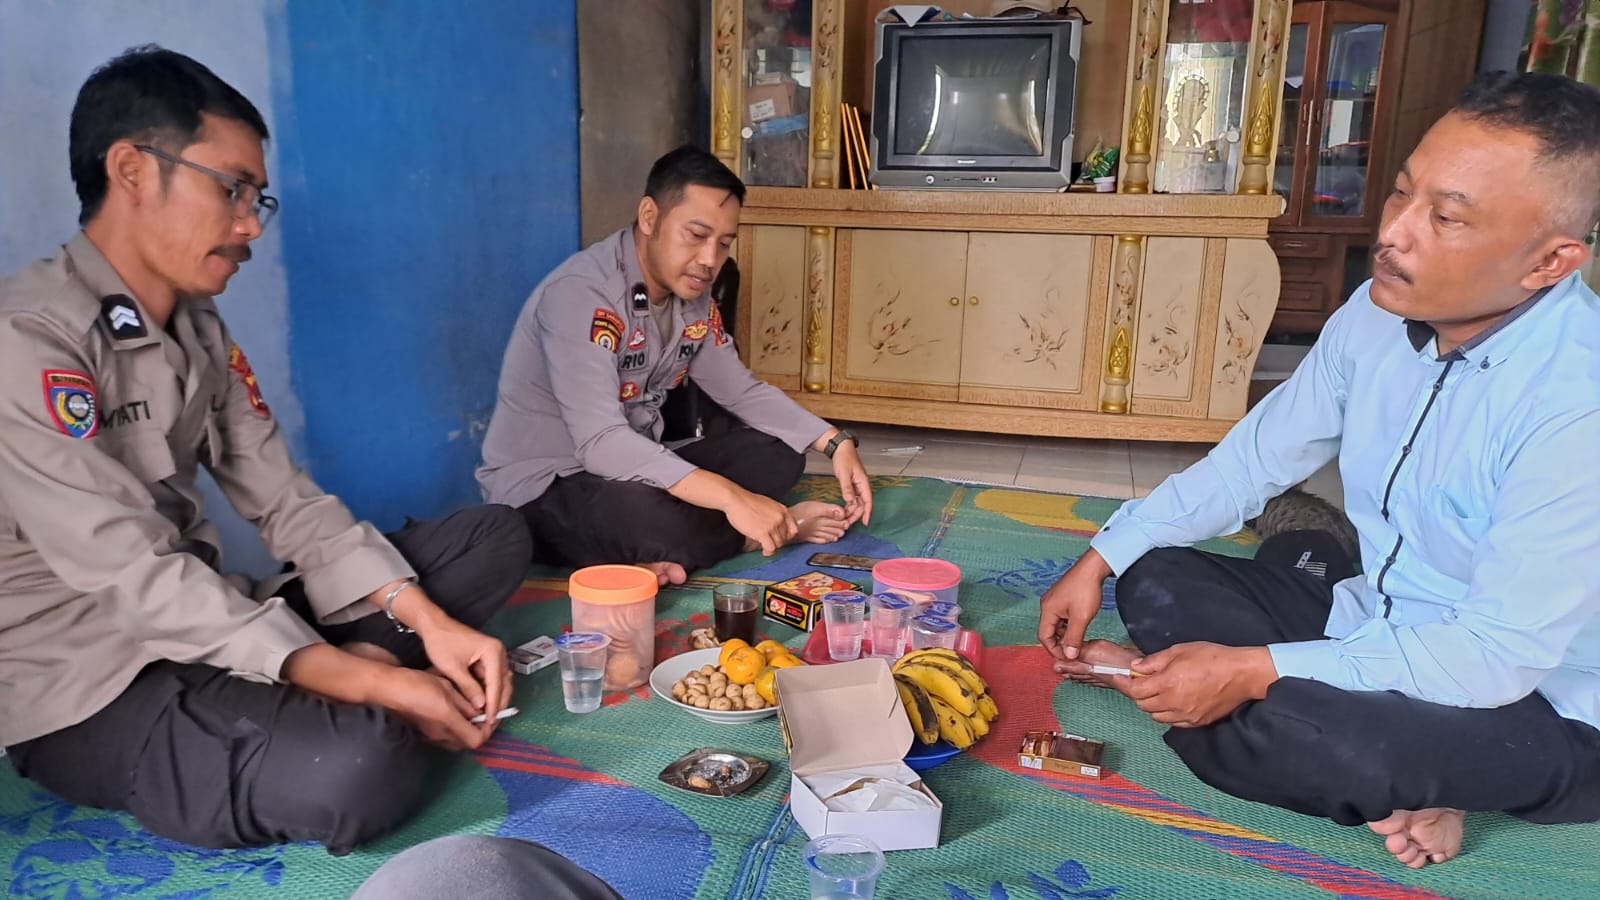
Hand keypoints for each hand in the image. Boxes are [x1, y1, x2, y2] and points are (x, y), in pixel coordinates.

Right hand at [380, 667, 485, 750]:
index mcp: (448, 720)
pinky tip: (452, 714)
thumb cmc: (417, 683)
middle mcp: (441, 734)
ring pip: (457, 742)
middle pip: (468, 744)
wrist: (389, 689)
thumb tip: (479, 711)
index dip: (488, 730)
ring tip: (468, 713)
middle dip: (478, 731)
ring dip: (466, 731)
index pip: (477, 740)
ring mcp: (431, 737)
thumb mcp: (447, 687)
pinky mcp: (424, 735)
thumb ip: (464, 702)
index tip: (490, 716)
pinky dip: (454, 730)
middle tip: (481, 715)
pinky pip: (446, 738)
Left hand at [416, 616, 511, 739]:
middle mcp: (499, 652)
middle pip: (504, 684)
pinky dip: (490, 692)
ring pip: (501, 682)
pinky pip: (494, 678)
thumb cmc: (441, 642)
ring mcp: (496, 655)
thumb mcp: (453, 668)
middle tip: (491, 723)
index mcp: (493, 651)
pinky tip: (484, 705)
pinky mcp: (489, 658)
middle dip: (499, 704)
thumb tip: (480, 707)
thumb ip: (468, 687)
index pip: (496, 683)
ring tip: (488, 717)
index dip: (493, 704)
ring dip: (496, 699)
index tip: (489, 721)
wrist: (434, 625)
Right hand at [724, 488, 796, 555]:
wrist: (736, 500)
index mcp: (782, 510)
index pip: (793, 529)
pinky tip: (764, 552)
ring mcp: (772, 526)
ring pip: (778, 544)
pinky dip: (768, 552)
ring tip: (766, 548)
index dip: (787, 537)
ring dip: (772, 548)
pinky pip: (770, 548)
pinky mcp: (763, 533)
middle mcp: (780, 518)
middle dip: (777, 542)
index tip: (780, 539)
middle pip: (784, 538)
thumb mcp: (767, 505)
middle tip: (769, 543)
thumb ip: (774, 515)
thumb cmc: (747, 502)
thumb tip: (775, 528)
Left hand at [831, 442, 872, 527]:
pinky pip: (852, 498)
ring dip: (852, 511)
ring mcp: (857, 486)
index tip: (865, 522)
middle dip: (856, 515)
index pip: (868, 501)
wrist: (841, 449)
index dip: (867, 513)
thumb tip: (849, 500)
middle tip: (847, 523)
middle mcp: (862, 485)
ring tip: (844, 519)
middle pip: (862, 504)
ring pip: (857, 503)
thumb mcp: (844, 473)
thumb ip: (847, 487)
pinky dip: (849, 505)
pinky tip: (843, 510)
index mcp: (863, 482)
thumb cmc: (844, 458)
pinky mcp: (852, 485)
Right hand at [1038, 550, 1111, 665]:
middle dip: (1060, 643)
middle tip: (1073, 652)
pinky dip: (1068, 626)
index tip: (1067, 657)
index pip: (1044, 637)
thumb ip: (1074, 638)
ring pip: (1056, 625)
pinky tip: (1079, 627)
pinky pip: (1061, 617)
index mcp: (1047, 610)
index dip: (1054, 650)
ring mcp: (1054, 601)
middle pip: (1049, 631)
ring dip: (1065, 635)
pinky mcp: (1062, 598)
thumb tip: (1069, 655)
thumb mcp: (1081, 618)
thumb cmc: (1085, 588)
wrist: (1093, 568)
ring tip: (1078, 641)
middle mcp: (1047, 605)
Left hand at [1125, 642, 1277, 727]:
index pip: (1135, 690)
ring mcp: (1185, 715)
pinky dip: (1167, 713)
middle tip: (1140, 681)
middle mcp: (1174, 703)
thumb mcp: (1180, 651)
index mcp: (1167, 684)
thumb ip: (1155, 661)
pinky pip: (1172, 722)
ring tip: (1158, 691)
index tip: (1118, 678)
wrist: (1242, 675)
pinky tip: (1173, 701)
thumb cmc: (1213, 658)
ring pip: (1156, 716)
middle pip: (1142, 705)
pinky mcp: (1196, 722)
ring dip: (1151, 704)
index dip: (1123, 684)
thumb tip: (1136, 668)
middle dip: (1137, 693)